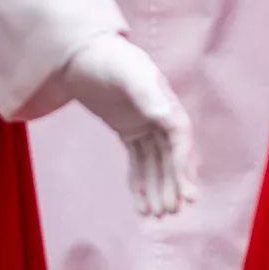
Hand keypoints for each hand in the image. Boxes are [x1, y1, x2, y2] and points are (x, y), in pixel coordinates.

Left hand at [57, 35, 195, 217]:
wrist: (81, 53)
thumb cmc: (108, 58)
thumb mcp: (128, 72)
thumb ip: (147, 94)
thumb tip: (169, 118)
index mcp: (165, 101)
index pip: (179, 139)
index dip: (184, 166)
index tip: (187, 194)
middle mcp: (160, 115)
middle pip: (171, 155)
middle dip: (174, 184)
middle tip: (173, 212)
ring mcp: (145, 124)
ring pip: (156, 163)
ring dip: (158, 188)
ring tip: (158, 216)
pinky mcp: (129, 130)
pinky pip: (138, 162)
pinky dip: (140, 183)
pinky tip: (141, 205)